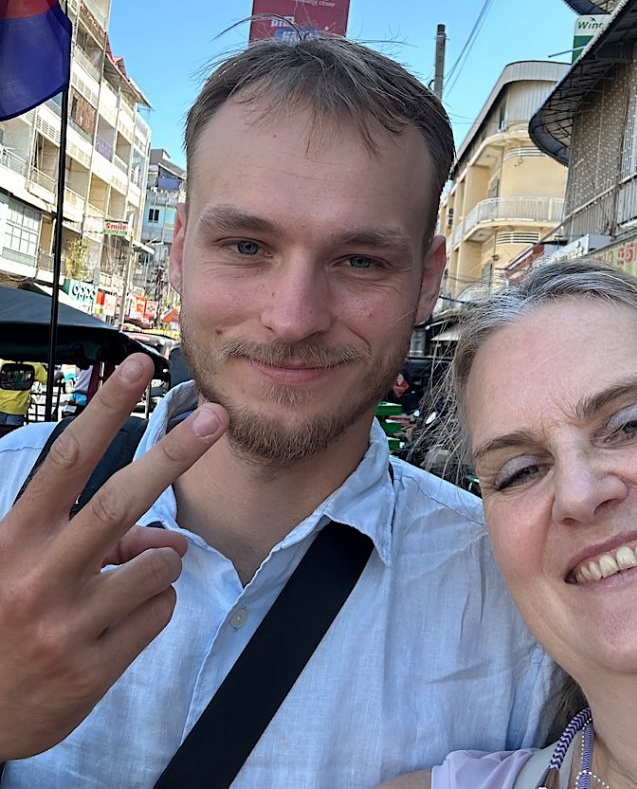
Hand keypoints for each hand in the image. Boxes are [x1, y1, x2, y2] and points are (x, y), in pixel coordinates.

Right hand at [0, 354, 227, 759]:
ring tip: (126, 577)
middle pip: (121, 500)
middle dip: (174, 454)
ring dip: (160, 558)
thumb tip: (162, 530)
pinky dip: (154, 603)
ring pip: (157, 562)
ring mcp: (68, 625)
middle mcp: (39, 577)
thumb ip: (87, 532)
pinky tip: (118, 620)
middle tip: (215, 418)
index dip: (105, 409)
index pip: (66, 460)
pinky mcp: (94, 668)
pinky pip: (158, 611)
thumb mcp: (19, 563)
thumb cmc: (0, 618)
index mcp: (13, 540)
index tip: (135, 367)